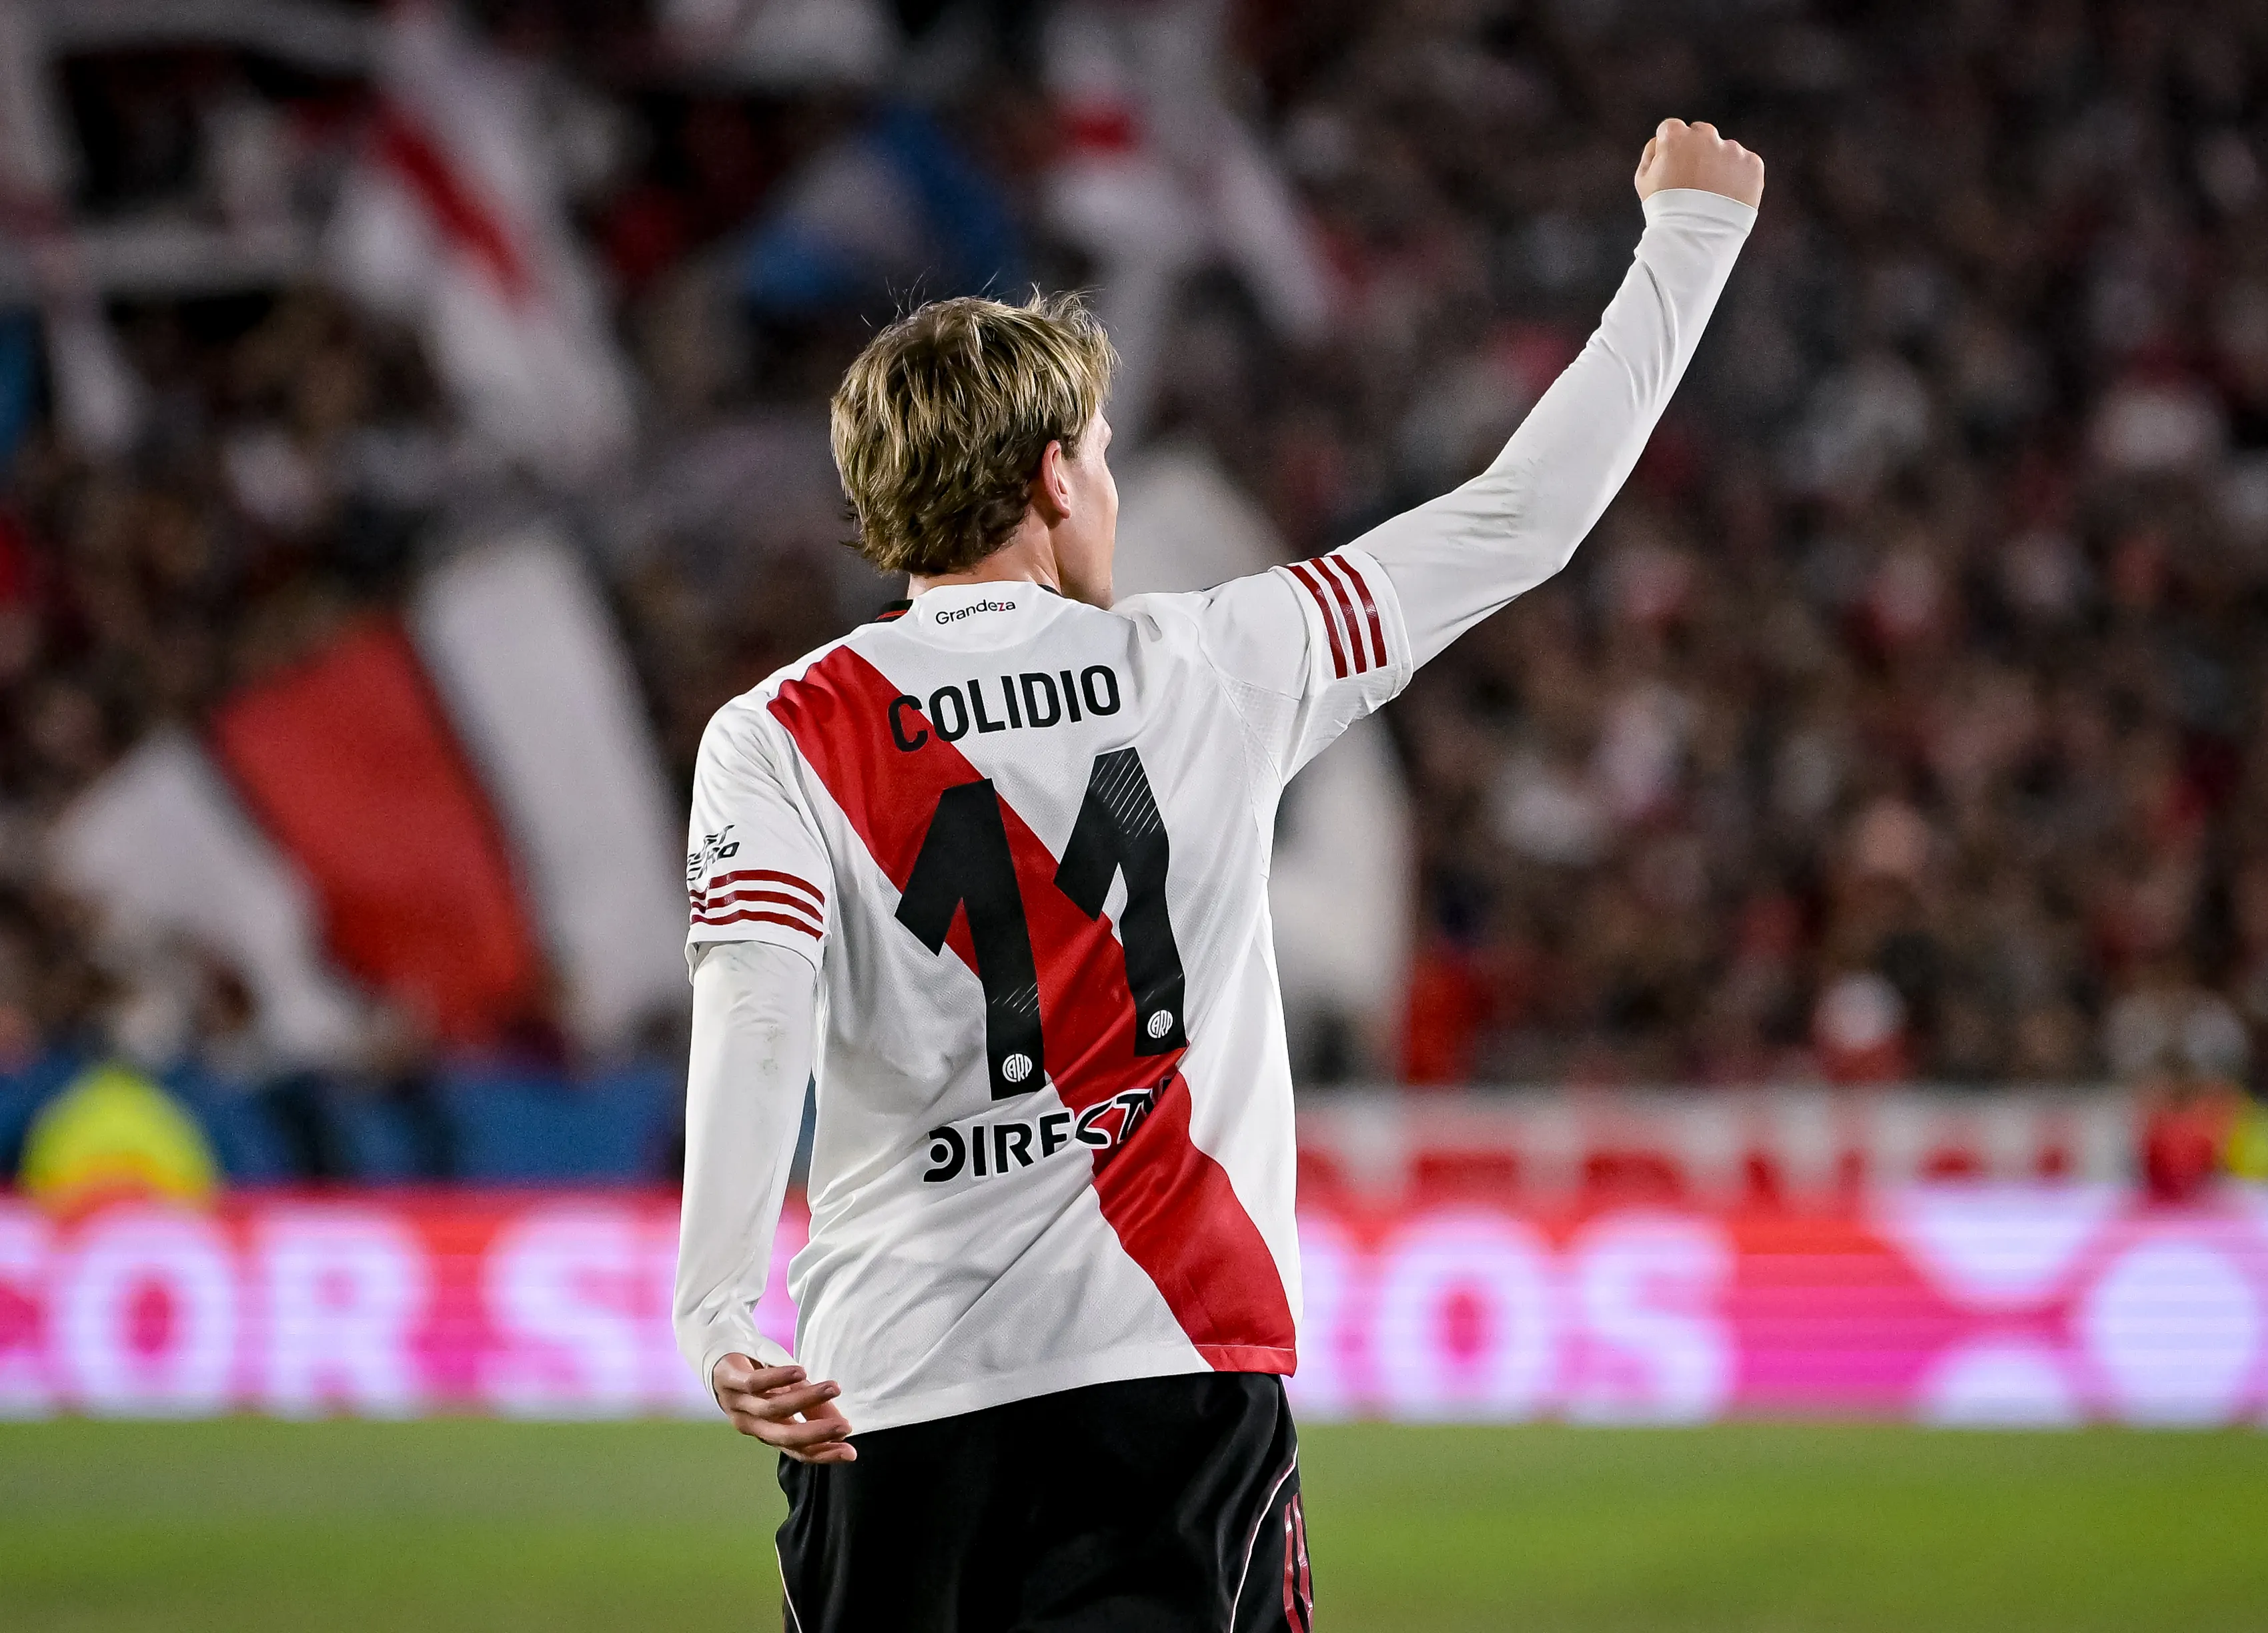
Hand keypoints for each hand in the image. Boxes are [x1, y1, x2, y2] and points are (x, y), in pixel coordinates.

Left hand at [711, 1354, 856, 1463]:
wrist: (720, 1357)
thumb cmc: (760, 1380)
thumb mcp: (788, 1395)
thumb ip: (812, 1410)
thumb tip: (842, 1424)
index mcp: (768, 1431)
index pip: (796, 1450)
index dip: (822, 1453)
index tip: (851, 1453)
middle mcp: (753, 1424)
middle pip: (784, 1436)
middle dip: (816, 1433)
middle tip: (844, 1428)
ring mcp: (739, 1404)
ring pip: (774, 1408)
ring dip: (806, 1399)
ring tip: (834, 1388)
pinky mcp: (731, 1381)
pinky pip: (755, 1383)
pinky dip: (778, 1379)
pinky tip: (800, 1372)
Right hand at [1634, 118, 1763, 208]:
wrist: (1695, 237)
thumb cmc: (1664, 210)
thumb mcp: (1643, 180)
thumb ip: (1652, 152)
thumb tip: (1662, 141)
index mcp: (1676, 135)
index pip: (1671, 129)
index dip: (1669, 148)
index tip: (1672, 166)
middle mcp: (1706, 135)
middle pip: (1700, 134)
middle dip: (1696, 152)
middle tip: (1693, 181)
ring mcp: (1732, 149)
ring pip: (1724, 150)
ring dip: (1719, 165)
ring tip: (1711, 195)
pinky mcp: (1752, 164)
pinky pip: (1744, 165)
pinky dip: (1738, 178)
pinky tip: (1726, 197)